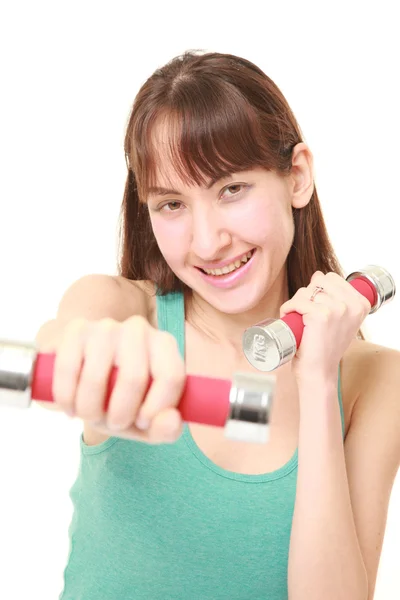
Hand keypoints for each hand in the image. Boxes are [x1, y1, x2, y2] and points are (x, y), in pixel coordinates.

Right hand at [51, 315, 185, 443]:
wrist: (87, 374)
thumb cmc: (123, 400)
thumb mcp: (147, 422)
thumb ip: (165, 428)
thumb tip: (171, 421)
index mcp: (165, 345)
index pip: (171, 376)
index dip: (156, 408)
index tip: (142, 423)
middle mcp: (139, 329)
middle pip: (134, 378)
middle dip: (119, 415)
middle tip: (113, 423)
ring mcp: (106, 327)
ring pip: (96, 378)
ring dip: (89, 410)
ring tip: (90, 414)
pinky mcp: (76, 329)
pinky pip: (68, 371)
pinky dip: (66, 399)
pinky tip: (70, 407)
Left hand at [279, 271, 370, 384]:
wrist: (319, 372)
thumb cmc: (326, 347)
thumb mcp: (340, 320)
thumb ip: (336, 298)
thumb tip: (318, 275)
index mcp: (361, 304)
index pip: (332, 278)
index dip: (318, 288)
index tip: (314, 305)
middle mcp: (352, 305)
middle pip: (318, 282)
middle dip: (306, 294)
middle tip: (303, 312)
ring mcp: (337, 309)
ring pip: (305, 292)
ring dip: (295, 303)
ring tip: (297, 318)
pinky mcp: (321, 315)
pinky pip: (297, 302)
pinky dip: (287, 308)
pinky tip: (288, 317)